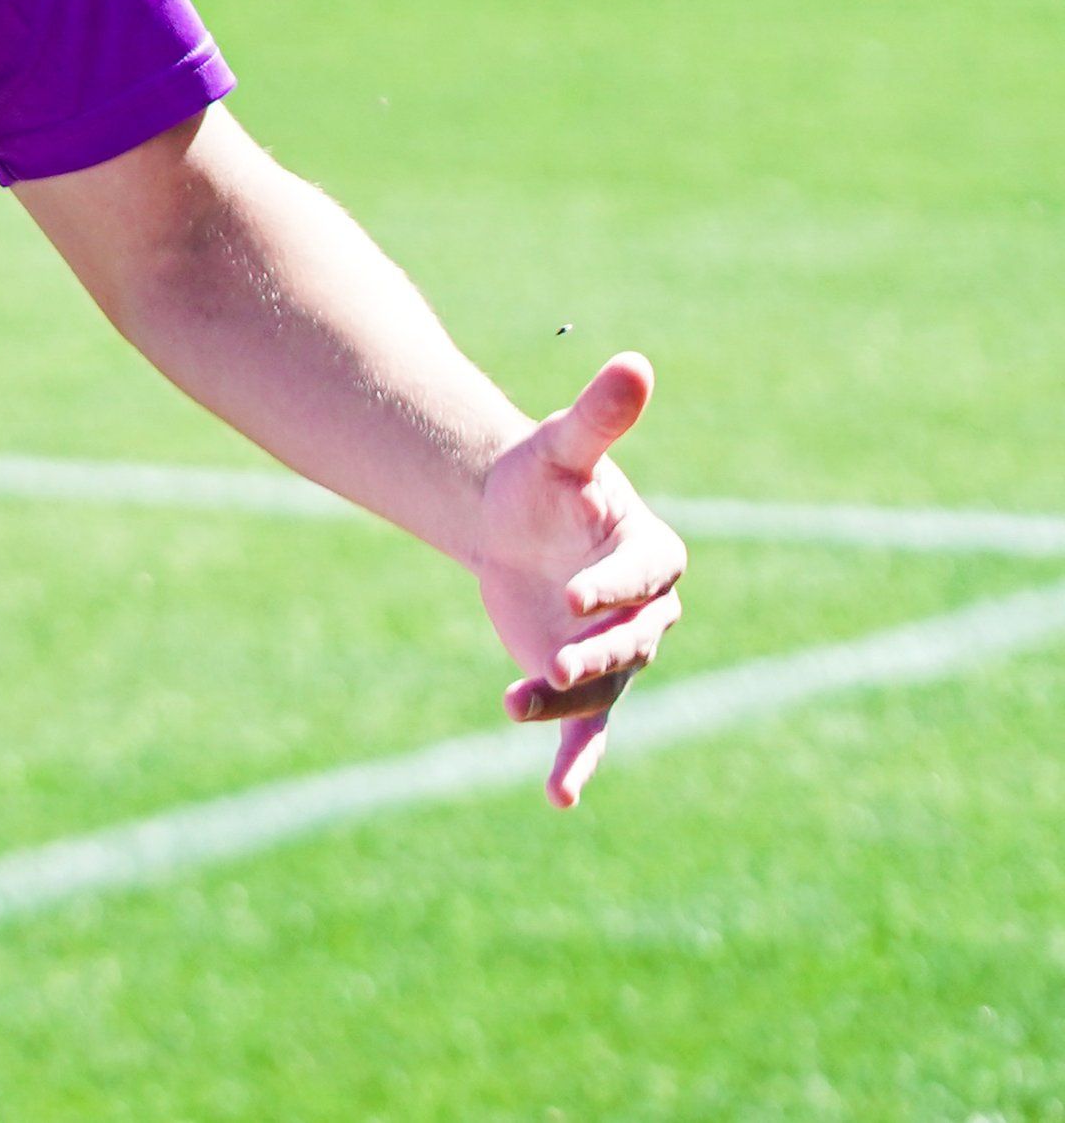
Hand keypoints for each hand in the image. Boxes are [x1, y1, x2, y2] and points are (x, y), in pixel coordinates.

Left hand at [469, 353, 687, 807]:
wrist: (508, 519)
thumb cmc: (542, 478)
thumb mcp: (562, 446)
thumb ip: (598, 416)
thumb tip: (635, 362)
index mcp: (652, 552)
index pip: (648, 575)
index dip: (614, 587)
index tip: (573, 596)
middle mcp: (647, 608)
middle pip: (633, 639)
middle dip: (595, 654)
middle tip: (551, 668)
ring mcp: (618, 649)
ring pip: (606, 686)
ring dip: (566, 704)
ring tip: (514, 704)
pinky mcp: (587, 682)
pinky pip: (592, 730)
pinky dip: (578, 763)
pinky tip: (560, 798)